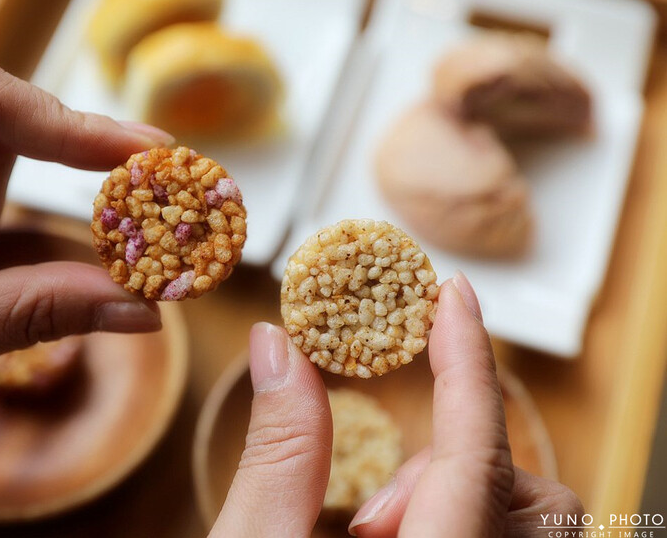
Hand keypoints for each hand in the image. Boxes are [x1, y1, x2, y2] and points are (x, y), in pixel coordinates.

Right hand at [210, 273, 581, 536]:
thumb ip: (277, 455)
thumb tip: (277, 344)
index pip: (477, 455)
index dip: (467, 362)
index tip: (453, 293)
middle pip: (529, 493)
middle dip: (456, 463)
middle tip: (366, 509)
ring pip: (521, 514)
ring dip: (451, 496)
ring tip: (366, 530)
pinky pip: (502, 533)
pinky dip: (456, 519)